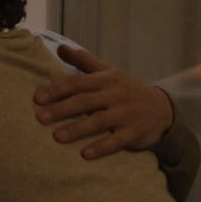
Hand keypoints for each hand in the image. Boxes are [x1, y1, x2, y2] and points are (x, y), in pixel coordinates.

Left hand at [34, 44, 174, 158]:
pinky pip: (117, 140)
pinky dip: (101, 147)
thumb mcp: (108, 72)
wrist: (162, 108)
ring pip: (99, 121)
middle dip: (62, 109)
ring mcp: (126, 114)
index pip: (78, 83)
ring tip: (57, 137)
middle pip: (85, 101)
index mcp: (107, 79)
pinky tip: (85, 154)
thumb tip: (59, 47)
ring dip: (78, 129)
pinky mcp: (134, 132)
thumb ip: (83, 61)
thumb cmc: (125, 89)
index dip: (58, 90)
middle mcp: (116, 95)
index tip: (38, 98)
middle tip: (40, 118)